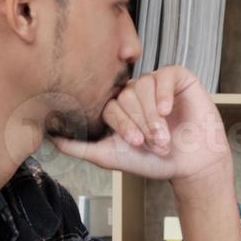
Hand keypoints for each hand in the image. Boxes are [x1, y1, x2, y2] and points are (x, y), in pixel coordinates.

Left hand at [52, 65, 230, 183]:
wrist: (191, 165)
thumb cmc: (154, 162)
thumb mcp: (110, 155)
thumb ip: (79, 147)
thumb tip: (49, 139)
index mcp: (119, 106)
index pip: (110, 105)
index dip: (122, 123)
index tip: (134, 143)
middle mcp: (136, 92)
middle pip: (127, 95)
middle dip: (140, 123)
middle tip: (152, 143)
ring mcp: (157, 83)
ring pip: (144, 86)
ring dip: (153, 116)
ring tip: (164, 136)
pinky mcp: (178, 78)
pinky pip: (165, 75)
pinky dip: (164, 93)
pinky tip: (167, 109)